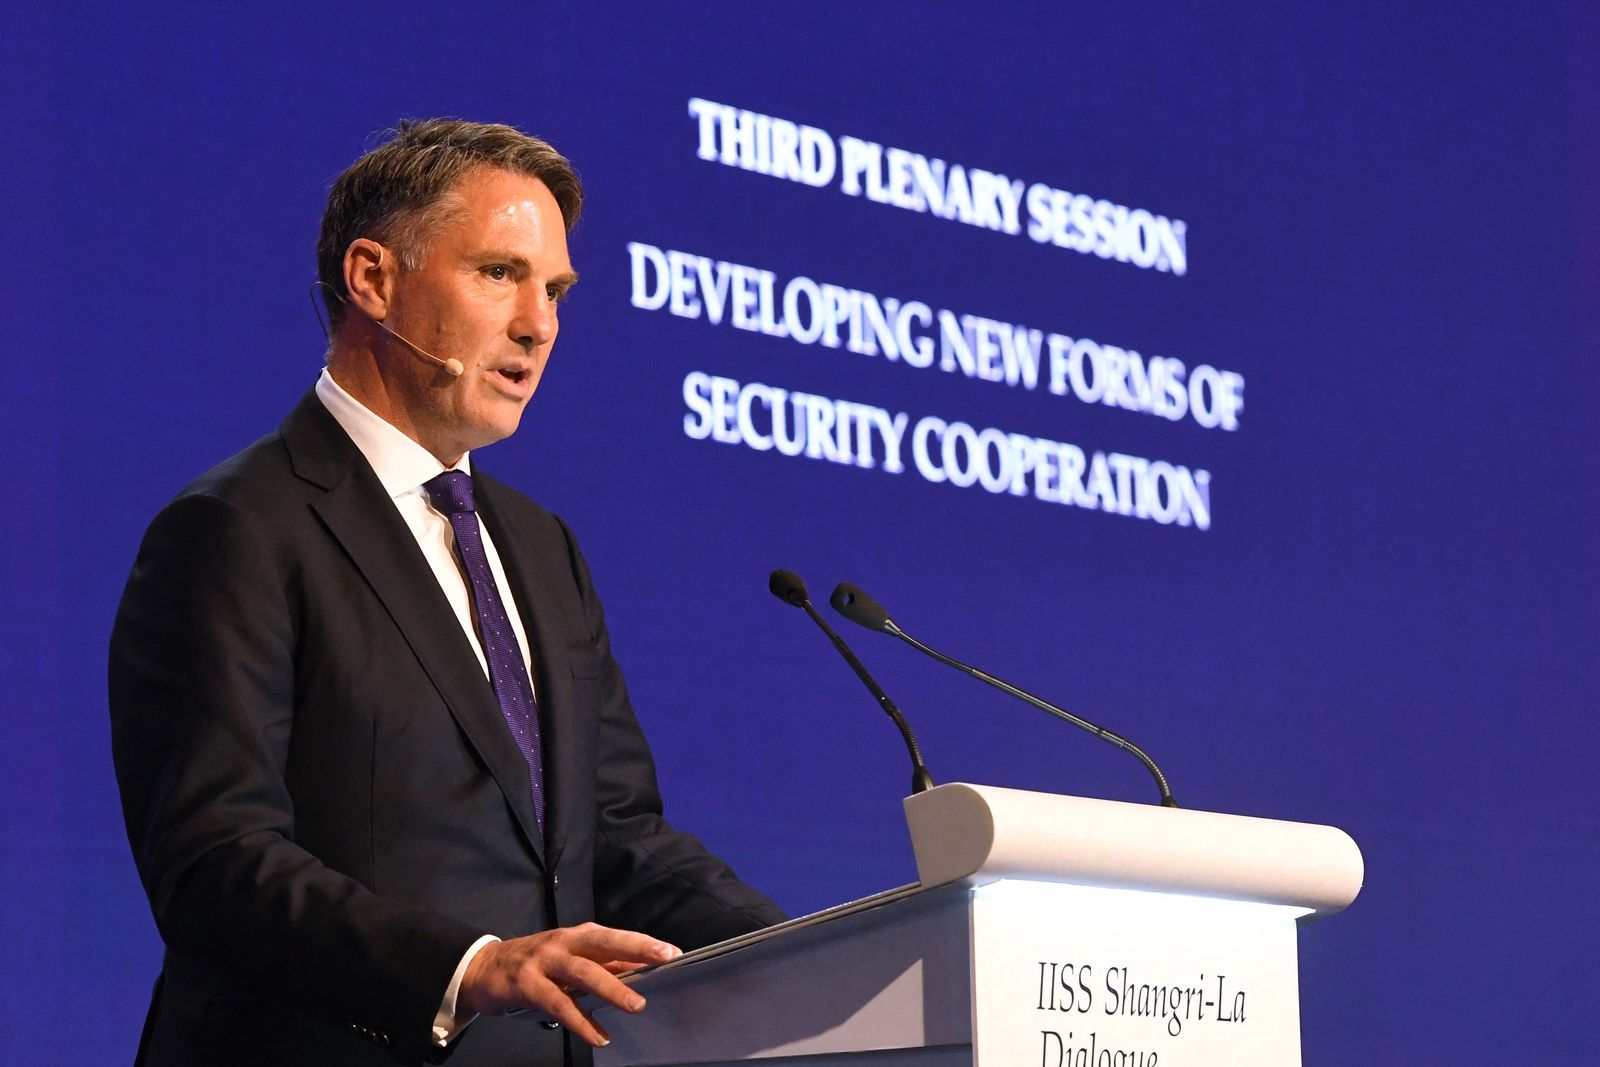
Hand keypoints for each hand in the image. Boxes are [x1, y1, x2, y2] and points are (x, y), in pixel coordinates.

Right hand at [458, 922, 681, 1045]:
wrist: (483, 968)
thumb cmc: (535, 964)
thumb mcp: (569, 959)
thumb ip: (601, 965)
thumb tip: (638, 970)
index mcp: (577, 936)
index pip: (615, 937)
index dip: (643, 943)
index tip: (672, 952)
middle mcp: (564, 942)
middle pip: (603, 943)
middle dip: (635, 949)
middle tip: (663, 960)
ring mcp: (545, 961)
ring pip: (583, 972)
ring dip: (612, 988)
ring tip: (636, 1006)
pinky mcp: (528, 984)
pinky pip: (559, 1004)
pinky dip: (581, 1021)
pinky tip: (599, 1036)